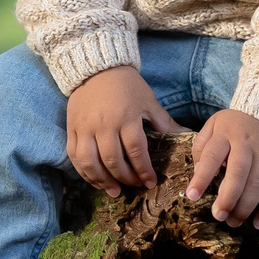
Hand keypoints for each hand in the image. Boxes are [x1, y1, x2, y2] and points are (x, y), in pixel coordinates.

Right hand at [65, 66, 174, 195]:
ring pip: (91, 163)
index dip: (144, 170)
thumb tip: (186, 135)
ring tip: (114, 191)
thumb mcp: (148, 101)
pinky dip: (84, 172)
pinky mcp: (72, 129)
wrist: (97, 67)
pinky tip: (95, 181)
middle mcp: (104, 125)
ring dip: (103, 181)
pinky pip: (75, 156)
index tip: (151, 182)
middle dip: (126, 178)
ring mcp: (85, 128)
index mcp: (126, 117)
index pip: (136, 151)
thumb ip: (164, 122)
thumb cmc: (127, 84)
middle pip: (113, 161)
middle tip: (135, 185)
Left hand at [187, 108, 258, 230]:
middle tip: (218, 216)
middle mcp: (246, 145)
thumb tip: (197, 172)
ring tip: (233, 222)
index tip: (192, 196)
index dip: (202, 177)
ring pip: (258, 184)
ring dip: (246, 207)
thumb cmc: (235, 124)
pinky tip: (258, 224)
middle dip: (228, 197)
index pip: (212, 156)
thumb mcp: (214, 125)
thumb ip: (201, 146)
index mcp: (225, 134)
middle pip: (238, 173)